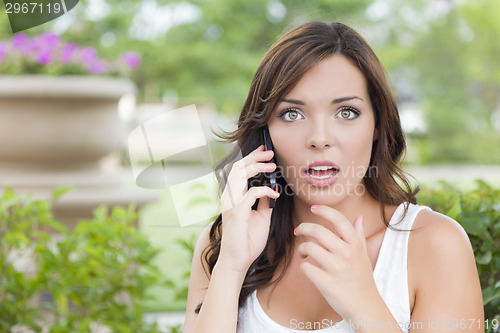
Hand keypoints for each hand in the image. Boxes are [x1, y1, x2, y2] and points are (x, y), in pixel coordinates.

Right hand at [218, 145, 279, 273]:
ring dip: (257, 167)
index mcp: (233, 197)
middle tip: (269, 153)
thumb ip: (264, 202)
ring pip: (240, 175)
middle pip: (238, 167)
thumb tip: (272, 190)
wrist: (238, 261)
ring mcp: (230, 203)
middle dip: (254, 157)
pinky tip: (275, 194)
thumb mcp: (261, 217)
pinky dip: (265, 190)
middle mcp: (228, 197)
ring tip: (272, 165)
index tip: (264, 151)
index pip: (239, 170)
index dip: (250, 158)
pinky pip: (252, 194)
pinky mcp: (236, 212)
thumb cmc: (248, 241)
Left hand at [294, 205, 379, 321]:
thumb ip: (359, 235)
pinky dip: (303, 266)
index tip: (313, 208)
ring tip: (303, 254)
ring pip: (309, 247)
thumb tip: (360, 217)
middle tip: (298, 231)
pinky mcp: (326, 282)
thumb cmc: (362, 280)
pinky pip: (306, 267)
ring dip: (301, 249)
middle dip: (303, 228)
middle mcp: (346, 253)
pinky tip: (307, 268)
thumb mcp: (364, 255)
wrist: (366, 307)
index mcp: (355, 244)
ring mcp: (336, 268)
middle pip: (318, 231)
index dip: (324, 210)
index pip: (339, 219)